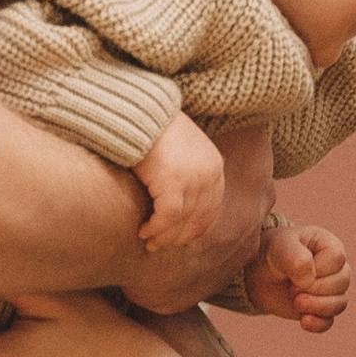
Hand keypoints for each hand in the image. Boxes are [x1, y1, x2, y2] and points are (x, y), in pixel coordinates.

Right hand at [132, 116, 272, 313]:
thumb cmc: (155, 129)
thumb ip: (188, 173)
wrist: (140, 111)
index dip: (195, 228)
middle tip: (159, 245)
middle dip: (178, 237)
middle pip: (197, 219)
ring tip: (149, 241)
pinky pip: (167, 218)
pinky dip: (155, 228)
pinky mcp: (173, 184)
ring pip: (181, 222)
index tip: (179, 239)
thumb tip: (180, 202)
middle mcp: (209, 175)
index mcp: (215, 167)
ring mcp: (193, 180)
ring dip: (164, 236)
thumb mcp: (182, 151)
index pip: (211, 209)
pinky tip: (143, 230)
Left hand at [238, 218, 349, 333]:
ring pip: (339, 303)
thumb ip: (296, 258)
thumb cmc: (273, 252)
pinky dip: (317, 324)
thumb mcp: (280, 248)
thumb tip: (309, 280)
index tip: (294, 271)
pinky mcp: (320, 311)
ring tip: (296, 303)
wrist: (259, 273)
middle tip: (292, 288)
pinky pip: (328, 322)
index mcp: (330, 246)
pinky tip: (303, 321)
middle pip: (342, 282)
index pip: (337, 259)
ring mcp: (331, 291)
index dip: (317, 269)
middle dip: (316, 289)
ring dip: (317, 307)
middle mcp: (336, 268)